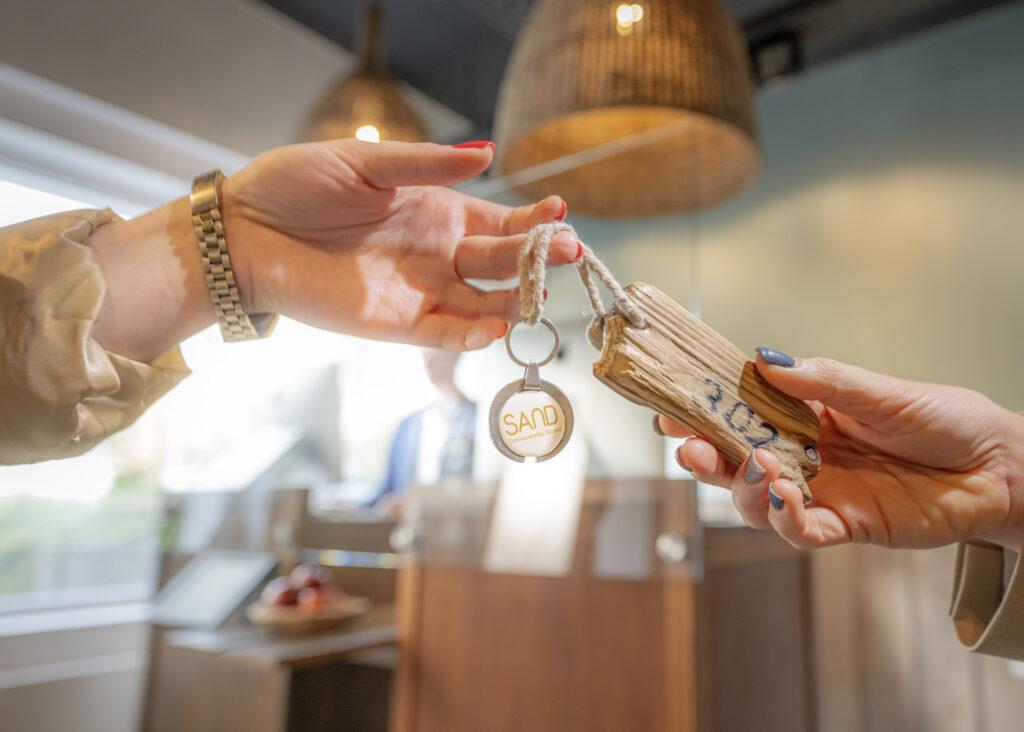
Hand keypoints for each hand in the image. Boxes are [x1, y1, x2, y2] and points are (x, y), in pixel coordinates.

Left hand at [224, 139, 578, 349]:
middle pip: (504, 263)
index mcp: (438, 212)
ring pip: (487, 303)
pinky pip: (446, 335)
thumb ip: (426, 164)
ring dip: (517, 300)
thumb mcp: (367, 163)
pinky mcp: (397, 325)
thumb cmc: (299, 186)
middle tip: (567, 252)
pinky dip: (473, 334)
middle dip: (539, 258)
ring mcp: (422, 292)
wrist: (245, 232)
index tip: (560, 213)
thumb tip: (488, 153)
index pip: (501, 222)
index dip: (534, 220)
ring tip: (538, 291)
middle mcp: (439, 254)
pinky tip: (495, 324)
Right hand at [656, 351, 1023, 549]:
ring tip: (759, 467)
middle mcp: (802, 455)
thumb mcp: (879, 389)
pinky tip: (786, 500)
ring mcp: (819, 492)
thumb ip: (823, 380)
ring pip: (756, 500)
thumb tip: (766, 358)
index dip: (702, 411)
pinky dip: (784, 521)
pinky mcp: (844, 525)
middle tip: (687, 444)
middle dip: (702, 454)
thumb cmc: (943, 419)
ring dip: (744, 488)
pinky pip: (800, 532)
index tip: (671, 406)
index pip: (738, 412)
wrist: (997, 467)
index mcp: (803, 415)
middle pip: (733, 459)